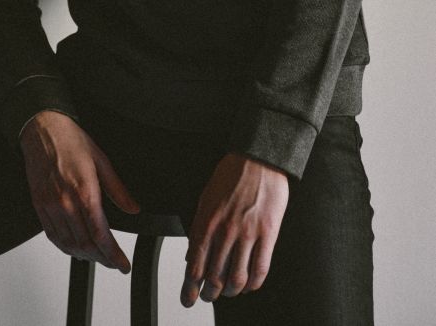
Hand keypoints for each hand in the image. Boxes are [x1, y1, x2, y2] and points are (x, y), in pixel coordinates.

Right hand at [19, 110, 140, 271]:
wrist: (41, 128)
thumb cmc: (70, 140)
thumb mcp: (101, 160)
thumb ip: (118, 189)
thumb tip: (133, 208)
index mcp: (84, 190)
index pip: (101, 234)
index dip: (113, 254)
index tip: (122, 264)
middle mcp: (66, 202)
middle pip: (85, 244)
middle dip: (102, 258)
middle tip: (113, 262)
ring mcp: (50, 205)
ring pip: (68, 244)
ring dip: (84, 256)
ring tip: (97, 257)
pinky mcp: (39, 205)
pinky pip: (52, 235)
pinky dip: (65, 247)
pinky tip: (74, 248)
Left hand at [181, 152, 288, 306]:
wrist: (258, 158)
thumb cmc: (231, 175)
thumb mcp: (206, 198)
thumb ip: (198, 227)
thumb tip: (191, 254)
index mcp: (207, 220)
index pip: (195, 264)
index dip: (191, 287)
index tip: (188, 298)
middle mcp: (226, 230)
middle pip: (215, 275)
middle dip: (210, 293)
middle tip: (209, 297)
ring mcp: (248, 233)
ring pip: (237, 277)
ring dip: (231, 291)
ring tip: (229, 293)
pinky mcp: (268, 233)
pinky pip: (261, 268)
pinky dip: (254, 284)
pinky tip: (250, 285)